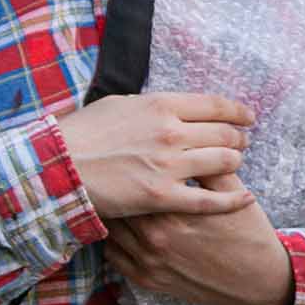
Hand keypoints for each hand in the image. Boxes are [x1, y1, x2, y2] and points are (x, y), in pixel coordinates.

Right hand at [57, 93, 254, 219]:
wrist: (56, 167)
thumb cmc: (81, 134)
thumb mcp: (119, 105)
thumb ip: (152, 108)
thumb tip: (171, 108)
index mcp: (161, 105)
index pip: (215, 105)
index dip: (238, 111)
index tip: (248, 117)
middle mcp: (171, 132)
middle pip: (225, 133)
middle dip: (239, 138)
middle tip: (242, 143)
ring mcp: (169, 165)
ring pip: (224, 162)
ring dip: (235, 163)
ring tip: (235, 165)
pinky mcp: (163, 197)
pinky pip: (210, 199)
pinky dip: (233, 198)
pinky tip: (246, 197)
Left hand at [104, 173, 295, 304]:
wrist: (256, 281)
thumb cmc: (247, 235)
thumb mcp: (234, 195)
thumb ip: (211, 166)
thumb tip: (193, 138)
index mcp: (175, 213)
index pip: (139, 182)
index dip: (135, 166)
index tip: (134, 156)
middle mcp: (155, 239)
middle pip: (121, 205)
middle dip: (121, 187)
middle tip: (121, 171)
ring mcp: (147, 262)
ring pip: (114, 230)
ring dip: (114, 212)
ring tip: (118, 195)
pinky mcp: (146, 279)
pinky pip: (115, 256)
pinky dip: (113, 240)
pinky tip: (121, 226)